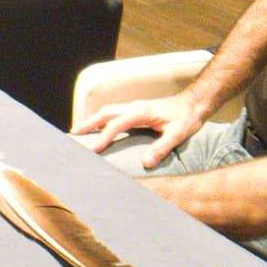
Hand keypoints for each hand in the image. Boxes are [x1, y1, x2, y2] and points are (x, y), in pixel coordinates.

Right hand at [70, 93, 206, 169]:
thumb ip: (161, 148)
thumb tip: (145, 163)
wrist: (193, 103)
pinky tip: (98, 127)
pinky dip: (102, 118)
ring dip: (92, 119)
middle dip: (88, 123)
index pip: (116, 125)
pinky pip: (114, 113)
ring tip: (79, 130)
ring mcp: (134, 106)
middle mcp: (134, 106)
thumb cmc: (186, 118)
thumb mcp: (177, 134)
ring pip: (108, 111)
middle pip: (105, 113)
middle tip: (73, 134)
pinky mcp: (136, 109)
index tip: (92, 149)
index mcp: (141, 112)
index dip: (103, 137)